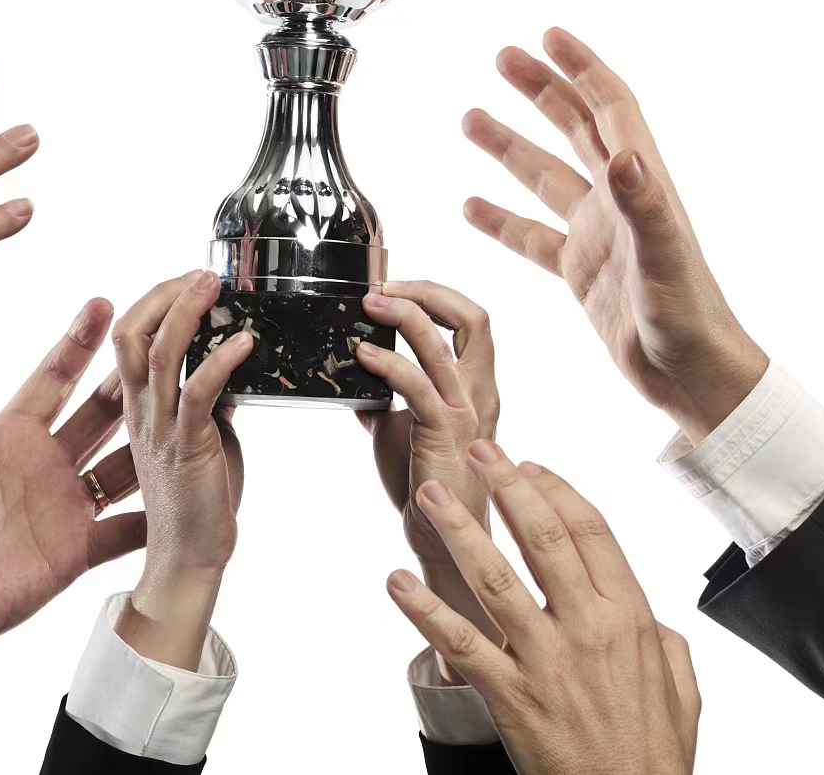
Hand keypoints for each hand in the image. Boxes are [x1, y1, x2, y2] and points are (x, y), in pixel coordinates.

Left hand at [0, 299, 144, 773]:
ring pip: (125, 464)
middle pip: (101, 413)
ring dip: (156, 438)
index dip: (79, 343)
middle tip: (169, 343)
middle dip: (135, 378)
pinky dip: (156, 517)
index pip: (53, 378)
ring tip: (194, 407)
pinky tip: (189, 498)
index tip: (105, 304)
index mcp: (8, 435)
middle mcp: (44, 464)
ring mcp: (64, 508)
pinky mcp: (76, 552)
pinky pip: (127, 531)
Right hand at [110, 271, 254, 669]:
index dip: (151, 302)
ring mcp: (160, 428)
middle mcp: (140, 412)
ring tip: (212, 285)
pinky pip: (199, 392)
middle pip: (130, 334)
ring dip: (185, 312)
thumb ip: (206, 397)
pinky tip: (245, 342)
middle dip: (161, 295)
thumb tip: (231, 359)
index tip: (184, 281)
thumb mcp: (201, 434)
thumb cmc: (199, 500)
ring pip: (158, 354)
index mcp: (137, 407)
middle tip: (199, 273)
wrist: (188, 559)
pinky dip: (222, 359)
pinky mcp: (188, 446)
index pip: (128, 338)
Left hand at [354, 281, 501, 670]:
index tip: (391, 283)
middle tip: (382, 285)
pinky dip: (389, 363)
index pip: (469, 318)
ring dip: (405, 315)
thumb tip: (344, 361)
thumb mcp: (397, 421)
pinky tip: (360, 356)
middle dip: (429, 290)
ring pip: (447, 342)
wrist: (441, 539)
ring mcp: (466, 412)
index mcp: (473, 382)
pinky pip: (419, 387)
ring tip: (367, 304)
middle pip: (474, 316)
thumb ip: (382, 389)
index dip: (434, 292)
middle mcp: (478, 390)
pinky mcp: (444, 436)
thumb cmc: (423, 479)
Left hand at [388, 446, 701, 774]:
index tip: (528, 465)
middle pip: (544, 538)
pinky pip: (461, 644)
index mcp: (631, 617)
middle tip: (477, 450)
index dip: (555, 489)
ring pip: (496, 578)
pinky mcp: (511, 695)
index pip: (591, 530)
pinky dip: (424, 611)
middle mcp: (588, 629)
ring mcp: (547, 661)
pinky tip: (396, 583)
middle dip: (507, 486)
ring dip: (459, 530)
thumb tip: (651, 615)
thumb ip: (664, 641)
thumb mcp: (682, 688)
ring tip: (429, 496)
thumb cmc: (652, 755)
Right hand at [462, 27, 766, 440]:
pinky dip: (501, 219)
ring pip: (545, 177)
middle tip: (503, 57)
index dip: (583, 70)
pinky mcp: (581, 273)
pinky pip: (532, 236)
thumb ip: (644, 206)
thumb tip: (623, 156)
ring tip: (471, 118)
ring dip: (510, 147)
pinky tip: (472, 206)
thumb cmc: (690, 322)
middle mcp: (618, 203)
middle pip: (574, 129)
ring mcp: (597, 236)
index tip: (550, 37)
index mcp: (641, 188)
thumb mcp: (665, 260)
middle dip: (541, 90)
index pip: (611, 110)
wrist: (694, 377)